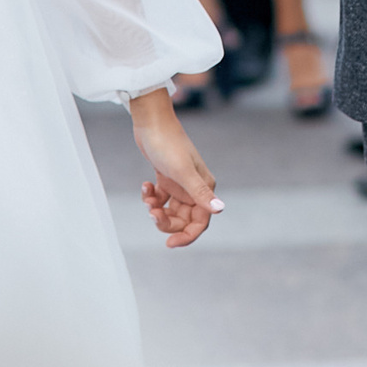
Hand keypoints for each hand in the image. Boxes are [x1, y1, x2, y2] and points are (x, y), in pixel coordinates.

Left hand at [130, 91, 221, 248]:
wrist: (151, 122)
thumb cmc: (168, 144)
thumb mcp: (182, 171)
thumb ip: (200, 192)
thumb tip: (221, 209)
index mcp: (204, 187)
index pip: (200, 222)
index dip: (187, 236)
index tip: (169, 243)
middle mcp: (195, 188)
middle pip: (183, 219)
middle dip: (166, 221)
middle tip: (151, 213)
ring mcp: (181, 184)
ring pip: (171, 211)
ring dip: (156, 209)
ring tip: (148, 197)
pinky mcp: (168, 178)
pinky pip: (161, 199)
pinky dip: (151, 197)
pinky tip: (146, 185)